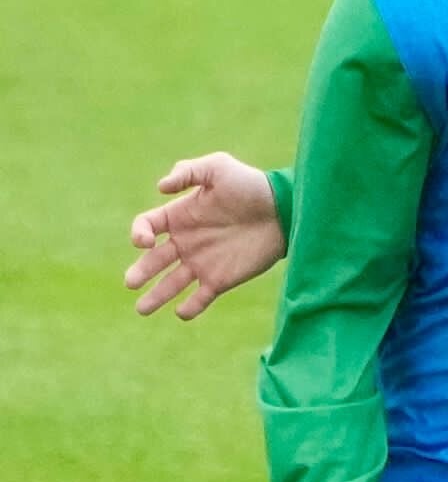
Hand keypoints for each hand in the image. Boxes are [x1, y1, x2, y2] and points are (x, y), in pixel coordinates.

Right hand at [126, 153, 283, 319]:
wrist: (284, 211)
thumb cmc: (250, 185)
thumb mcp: (218, 167)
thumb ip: (187, 172)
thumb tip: (160, 187)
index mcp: (179, 216)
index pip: (146, 227)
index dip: (139, 234)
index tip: (145, 242)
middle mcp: (186, 241)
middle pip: (153, 260)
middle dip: (140, 272)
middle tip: (130, 283)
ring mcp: (202, 262)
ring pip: (172, 283)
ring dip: (156, 296)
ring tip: (141, 310)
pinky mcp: (221, 279)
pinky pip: (201, 297)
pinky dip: (190, 307)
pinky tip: (181, 313)